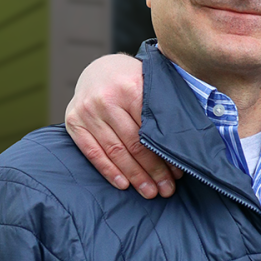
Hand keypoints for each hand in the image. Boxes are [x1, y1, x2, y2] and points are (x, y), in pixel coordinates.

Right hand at [65, 55, 178, 199]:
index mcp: (130, 87)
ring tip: (150, 191)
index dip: (165, 153)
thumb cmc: (131, 80)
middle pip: (134, 143)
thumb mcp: (150, 83)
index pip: (151, 129)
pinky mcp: (73, 122)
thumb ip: (165, 106)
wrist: (98, 68)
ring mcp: (87, 111)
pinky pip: (92, 152)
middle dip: (153, 170)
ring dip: (134, 176)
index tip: (178, 173)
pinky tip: (123, 184)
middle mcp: (106, 99)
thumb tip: (187, 140)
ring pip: (115, 151)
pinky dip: (108, 171)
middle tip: (166, 189)